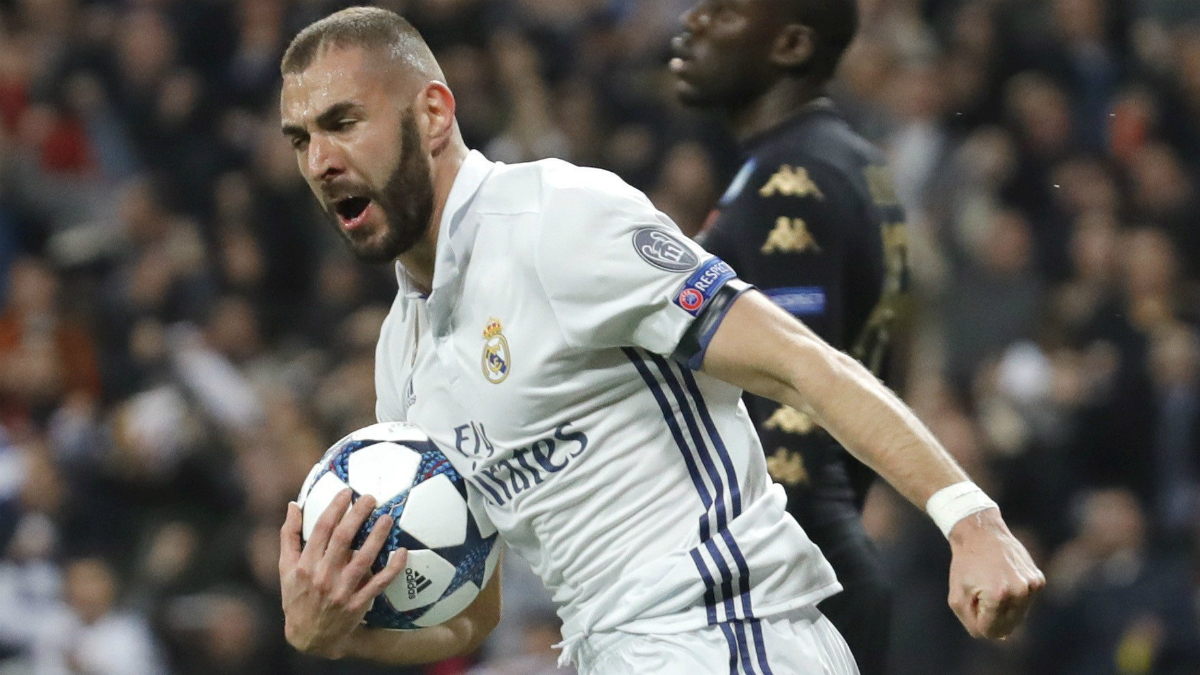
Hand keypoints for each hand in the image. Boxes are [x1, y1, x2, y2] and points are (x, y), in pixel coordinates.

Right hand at [279, 489, 405, 657]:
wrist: (309, 637)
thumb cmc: (297, 596)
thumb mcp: (285, 569)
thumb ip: (289, 536)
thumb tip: (293, 505)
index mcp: (304, 565)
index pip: (321, 529)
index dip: (335, 508)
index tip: (347, 491)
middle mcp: (322, 576)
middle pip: (342, 539)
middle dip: (357, 515)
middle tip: (371, 497)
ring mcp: (341, 591)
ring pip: (363, 559)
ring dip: (377, 537)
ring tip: (388, 518)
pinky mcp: (357, 604)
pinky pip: (378, 583)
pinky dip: (392, 568)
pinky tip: (403, 552)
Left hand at [947, 508, 1045, 638]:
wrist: (981, 533)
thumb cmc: (965, 565)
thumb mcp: (957, 597)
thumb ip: (972, 623)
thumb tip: (996, 638)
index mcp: (998, 596)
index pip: (991, 631)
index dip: (978, 620)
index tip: (973, 601)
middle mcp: (1020, 591)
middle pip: (1008, 627)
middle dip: (992, 617)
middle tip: (982, 593)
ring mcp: (1032, 585)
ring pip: (1019, 617)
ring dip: (1004, 609)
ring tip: (993, 585)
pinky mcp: (1039, 580)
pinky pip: (1026, 603)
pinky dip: (1014, 598)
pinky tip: (1004, 580)